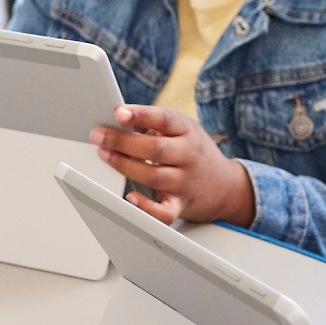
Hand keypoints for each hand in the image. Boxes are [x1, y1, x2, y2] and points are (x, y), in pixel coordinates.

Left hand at [91, 105, 254, 226]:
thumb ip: (155, 125)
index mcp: (188, 131)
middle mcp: (188, 155)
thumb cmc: (195, 153)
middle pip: (154, 148)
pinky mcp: (181, 205)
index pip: (164, 119)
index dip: (141, 115)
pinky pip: (164, 211)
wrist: (226, 186)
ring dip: (125, 165)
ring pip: (153, 175)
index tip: (120, 113)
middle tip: (99, 136)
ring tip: (105, 155)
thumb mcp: (183, 130)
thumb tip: (119, 119)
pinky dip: (146, 207)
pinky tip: (130, 198)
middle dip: (122, 142)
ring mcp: (185, 182)